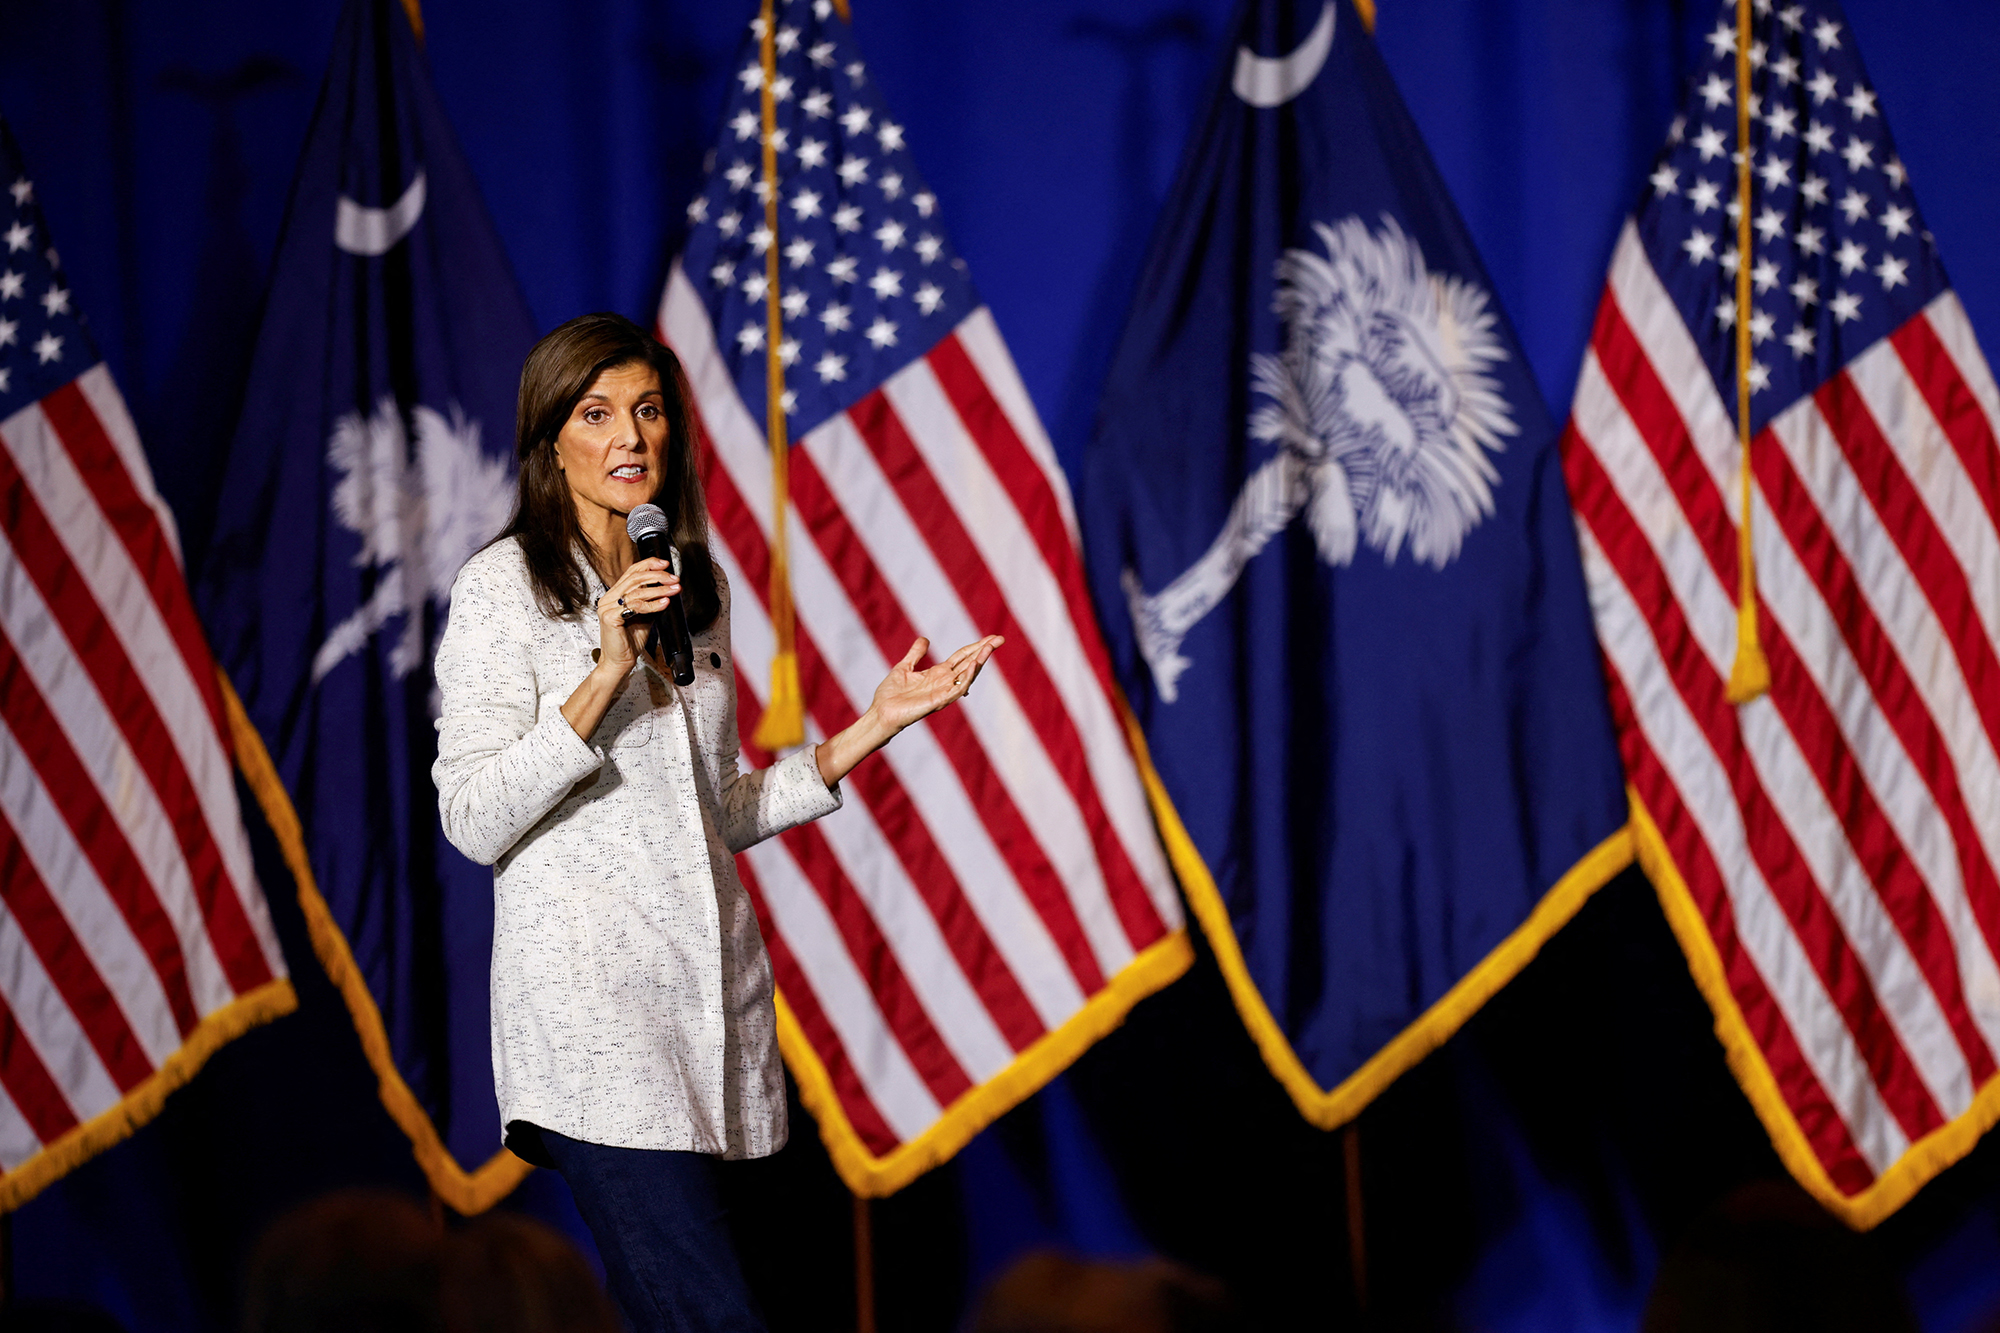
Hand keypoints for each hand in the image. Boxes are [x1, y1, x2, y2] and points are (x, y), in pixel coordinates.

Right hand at [591, 558, 680, 674]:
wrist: (620, 662)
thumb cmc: (629, 641)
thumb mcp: (645, 616)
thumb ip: (651, 602)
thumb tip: (668, 589)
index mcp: (614, 595)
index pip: (631, 572)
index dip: (648, 565)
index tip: (665, 564)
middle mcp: (608, 599)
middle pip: (634, 578)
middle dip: (658, 576)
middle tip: (674, 579)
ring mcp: (607, 607)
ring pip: (636, 591)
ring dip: (660, 589)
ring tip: (674, 590)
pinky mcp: (610, 617)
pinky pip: (635, 606)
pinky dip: (653, 604)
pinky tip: (664, 603)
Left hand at [866, 636, 1003, 734]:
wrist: (881, 713)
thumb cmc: (891, 695)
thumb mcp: (904, 667)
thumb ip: (916, 654)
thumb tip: (925, 639)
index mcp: (938, 674)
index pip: (962, 657)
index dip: (976, 646)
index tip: (991, 637)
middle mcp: (944, 682)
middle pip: (969, 663)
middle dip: (984, 651)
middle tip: (999, 639)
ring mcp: (943, 692)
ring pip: (967, 675)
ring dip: (979, 661)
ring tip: (989, 648)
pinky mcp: (938, 701)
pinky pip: (957, 689)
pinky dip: (967, 677)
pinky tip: (973, 665)